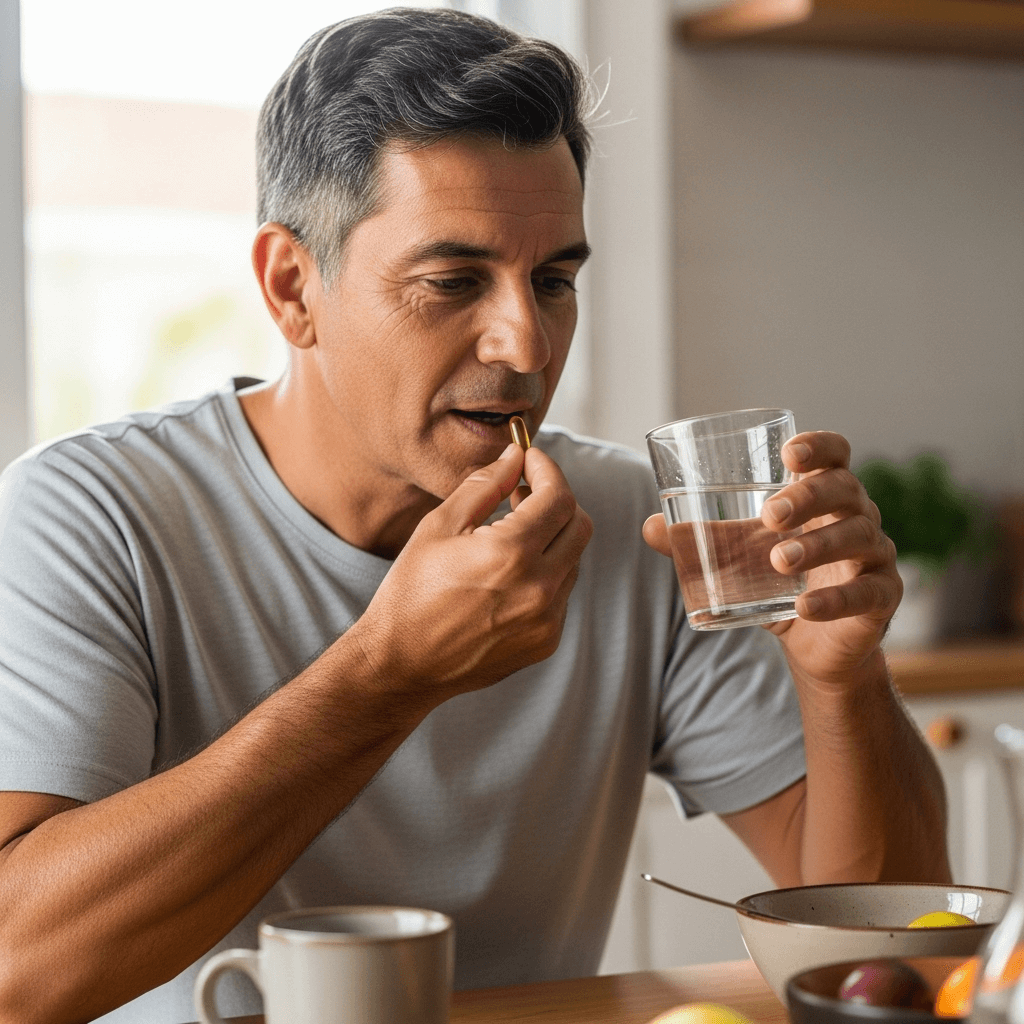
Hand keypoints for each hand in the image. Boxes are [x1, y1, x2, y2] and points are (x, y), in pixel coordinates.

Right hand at [350, 443, 592, 706]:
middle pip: (579, 525)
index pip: (558, 496)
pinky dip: (544, 573)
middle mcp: (539, 589)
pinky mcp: (546, 641)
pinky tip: (508, 574)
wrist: (402, 664)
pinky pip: (561, 593)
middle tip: (523, 493)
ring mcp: (547, 619)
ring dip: (551, 538)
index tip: (530, 459)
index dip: (547, 469)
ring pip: (572, 559)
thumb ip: (485, 484)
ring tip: (511, 533)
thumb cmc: (412, 592)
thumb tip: (515, 456)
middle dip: (557, 501)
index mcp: (511, 554)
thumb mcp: (439, 526)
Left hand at [643, 431, 900, 685]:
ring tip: (778, 561)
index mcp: (824, 496)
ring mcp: (875, 556)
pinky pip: (868, 593)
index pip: (836, 455)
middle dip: (808, 497)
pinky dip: (835, 600)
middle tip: (769, 516)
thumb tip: (649, 526)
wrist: (813, 642)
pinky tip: (804, 608)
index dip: (819, 446)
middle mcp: (857, 516)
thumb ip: (701, 539)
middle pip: (845, 490)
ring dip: (817, 546)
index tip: (789, 453)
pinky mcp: (883, 597)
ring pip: (858, 537)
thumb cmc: (778, 581)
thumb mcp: (738, 557)